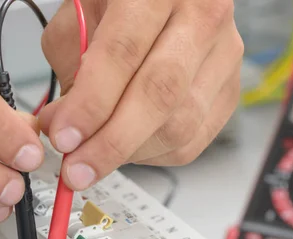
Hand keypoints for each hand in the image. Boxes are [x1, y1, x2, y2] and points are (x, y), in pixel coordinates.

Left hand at [40, 0, 242, 189]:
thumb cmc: (124, 4)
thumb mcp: (83, 13)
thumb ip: (70, 65)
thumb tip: (62, 127)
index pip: (124, 53)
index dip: (91, 103)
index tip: (64, 138)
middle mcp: (203, 16)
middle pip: (160, 95)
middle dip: (112, 142)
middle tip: (78, 168)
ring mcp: (225, 56)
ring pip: (180, 126)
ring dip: (130, 153)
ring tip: (97, 155)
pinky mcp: (230, 91)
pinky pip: (193, 141)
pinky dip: (154, 155)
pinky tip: (130, 148)